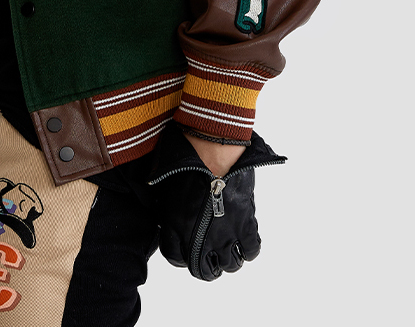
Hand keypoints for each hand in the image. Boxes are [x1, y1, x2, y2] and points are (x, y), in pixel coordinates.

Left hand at [149, 124, 285, 280]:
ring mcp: (224, 232)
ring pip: (230, 265)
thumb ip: (166, 204)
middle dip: (205, 267)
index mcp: (176, 226)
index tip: (183, 249)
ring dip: (228, 260)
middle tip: (208, 256)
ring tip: (227, 249)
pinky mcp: (245, 222)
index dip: (179, 255)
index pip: (175, 258)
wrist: (212, 143)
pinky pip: (251, 250)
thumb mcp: (165, 182)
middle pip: (204, 271)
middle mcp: (200, 236)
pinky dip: (248, 249)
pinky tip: (243, 241)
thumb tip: (163, 210)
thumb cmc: (185, 156)